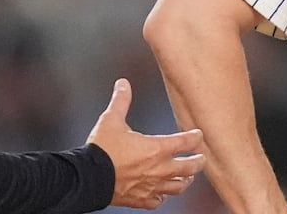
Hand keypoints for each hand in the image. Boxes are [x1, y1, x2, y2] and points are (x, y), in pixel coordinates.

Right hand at [86, 78, 205, 208]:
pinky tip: (161, 193)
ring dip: (185, 180)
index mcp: (158, 148)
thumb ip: (121, 101)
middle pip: (191, 167)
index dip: (196, 136)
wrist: (85, 179)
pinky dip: (163, 196)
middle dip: (199, 161)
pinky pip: (158, 201)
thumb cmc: (100, 151)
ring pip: (179, 186)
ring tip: (187, 176)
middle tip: (201, 158)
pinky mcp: (140, 199)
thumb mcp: (110, 120)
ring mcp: (152, 186)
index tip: (197, 135)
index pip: (189, 141)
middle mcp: (160, 169)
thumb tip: (123, 83)